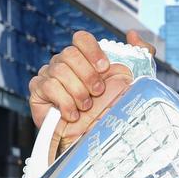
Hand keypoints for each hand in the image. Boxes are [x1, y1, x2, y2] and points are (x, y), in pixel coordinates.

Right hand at [28, 32, 152, 148]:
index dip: (92, 51)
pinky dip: (64, 102)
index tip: (105, 68)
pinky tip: (72, 114)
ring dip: (77, 92)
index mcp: (84, 59)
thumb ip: (140, 56)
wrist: (91, 143)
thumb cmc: (109, 113)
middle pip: (70, 54)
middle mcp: (65, 64)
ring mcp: (49, 75)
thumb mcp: (133, 84)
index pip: (81, 39)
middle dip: (87, 76)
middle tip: (97, 93)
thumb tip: (133, 34)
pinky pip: (48, 86)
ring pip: (59, 70)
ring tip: (86, 107)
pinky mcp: (38, 91)